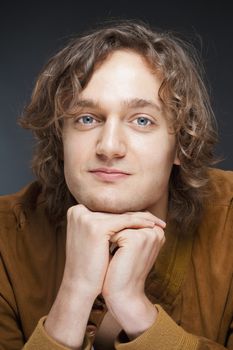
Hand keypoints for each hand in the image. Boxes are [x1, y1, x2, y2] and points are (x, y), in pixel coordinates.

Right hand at [45, 206, 159, 347]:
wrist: (80, 286)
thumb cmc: (91, 264)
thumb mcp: (94, 238)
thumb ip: (105, 223)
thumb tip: (126, 212)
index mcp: (76, 211)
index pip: (109, 209)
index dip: (129, 213)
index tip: (146, 217)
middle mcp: (78, 211)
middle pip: (116, 211)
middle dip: (138, 215)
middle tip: (156, 220)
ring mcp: (85, 218)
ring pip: (122, 215)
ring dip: (143, 218)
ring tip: (158, 224)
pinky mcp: (96, 226)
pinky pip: (125, 221)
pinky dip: (140, 223)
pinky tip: (152, 227)